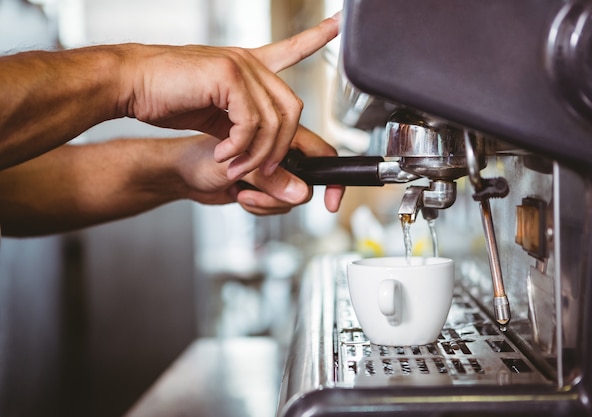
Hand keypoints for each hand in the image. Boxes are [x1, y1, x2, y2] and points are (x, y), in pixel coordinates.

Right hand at [125, 13, 340, 181]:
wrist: (130, 84)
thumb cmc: (167, 97)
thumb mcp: (215, 121)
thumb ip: (244, 136)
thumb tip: (267, 163)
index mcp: (248, 67)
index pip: (291, 50)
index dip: (316, 37)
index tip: (338, 23)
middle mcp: (249, 63)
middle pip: (292, 110)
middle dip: (282, 148)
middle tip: (262, 169)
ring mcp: (240, 66)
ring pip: (275, 120)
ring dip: (258, 153)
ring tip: (236, 165)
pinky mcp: (227, 75)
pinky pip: (251, 122)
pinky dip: (240, 146)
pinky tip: (222, 152)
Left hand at [177, 126, 343, 214]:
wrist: (180, 174)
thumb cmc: (197, 155)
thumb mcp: (238, 167)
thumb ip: (272, 180)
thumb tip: (300, 191)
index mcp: (280, 134)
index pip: (320, 154)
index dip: (332, 178)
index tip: (332, 200)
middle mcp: (280, 152)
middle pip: (305, 184)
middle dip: (281, 194)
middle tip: (257, 189)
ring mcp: (272, 172)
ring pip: (290, 199)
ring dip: (266, 202)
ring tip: (242, 190)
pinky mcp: (263, 188)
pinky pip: (275, 206)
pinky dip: (259, 207)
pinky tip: (240, 195)